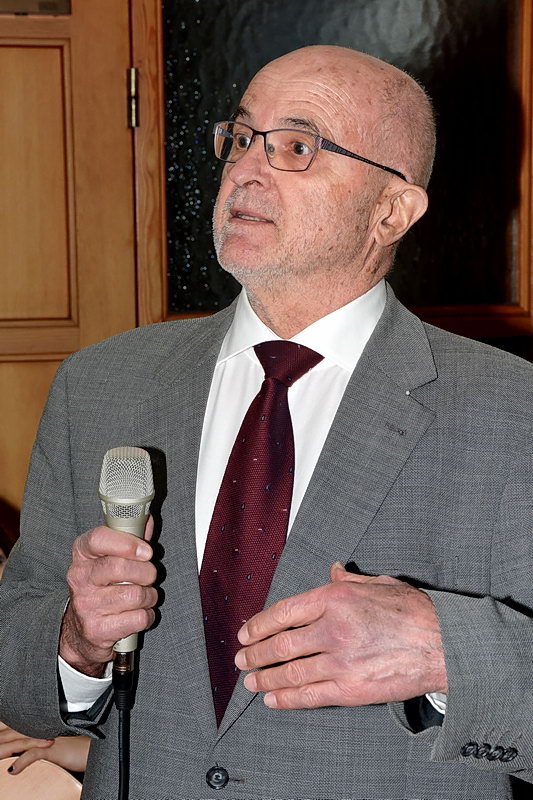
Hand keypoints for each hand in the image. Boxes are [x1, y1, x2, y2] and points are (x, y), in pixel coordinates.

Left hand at [0, 722, 89, 773]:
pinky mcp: (54, 748)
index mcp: (39, 723)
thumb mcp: (52, 741)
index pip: (13, 724)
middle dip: (0, 738)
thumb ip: (37, 739)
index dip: (2, 728)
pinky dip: (21, 762)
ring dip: (3, 749)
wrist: (94, 748)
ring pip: (18, 742)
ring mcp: (46, 736)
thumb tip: (19, 750)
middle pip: (11, 732)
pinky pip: (33, 754)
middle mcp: (41, 726)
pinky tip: (12, 770)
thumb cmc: (74, 745)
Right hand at [59, 517, 156, 675]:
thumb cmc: (101, 588)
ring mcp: (86, 605)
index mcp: (82, 555)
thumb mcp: (109, 559)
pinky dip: (147, 616)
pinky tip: (138, 614)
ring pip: (134, 595)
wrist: (80, 631)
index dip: (127, 543)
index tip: (146, 551)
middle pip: (120, 567)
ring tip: (144, 596)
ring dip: (149, 596)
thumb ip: (130, 538)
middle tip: (149, 576)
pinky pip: (138, 618)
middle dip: (146, 571)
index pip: (99, 539)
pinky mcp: (97, 630)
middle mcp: (80, 578)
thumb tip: (148, 518)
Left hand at [235, 563, 447, 709]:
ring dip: (265, 679)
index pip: (284, 612)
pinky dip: (287, 699)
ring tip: (251, 682)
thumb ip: (349, 579)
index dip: (258, 624)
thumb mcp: (379, 583)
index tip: (245, 633)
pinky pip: (310, 695)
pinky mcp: (351, 689)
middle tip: (241, 660)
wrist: (444, 646)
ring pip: (290, 672)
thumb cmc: (414, 611)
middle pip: (280, 644)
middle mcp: (333, 628)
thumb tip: (332, 569)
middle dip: (255, 654)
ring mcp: (340, 661)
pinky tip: (273, 700)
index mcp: (336, 597)